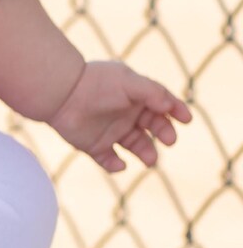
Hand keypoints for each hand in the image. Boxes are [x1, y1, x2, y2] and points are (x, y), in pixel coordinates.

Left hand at [48, 60, 189, 172]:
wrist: (61, 94)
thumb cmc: (97, 84)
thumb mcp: (128, 82)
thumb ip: (152, 92)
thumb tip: (169, 107)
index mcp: (135, 96)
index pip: (161, 104)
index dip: (176, 111)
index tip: (187, 120)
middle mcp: (125, 114)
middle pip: (153, 127)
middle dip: (164, 133)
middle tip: (169, 139)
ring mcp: (110, 130)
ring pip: (136, 146)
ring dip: (146, 153)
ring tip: (150, 159)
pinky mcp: (94, 145)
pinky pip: (109, 160)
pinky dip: (115, 165)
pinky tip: (119, 163)